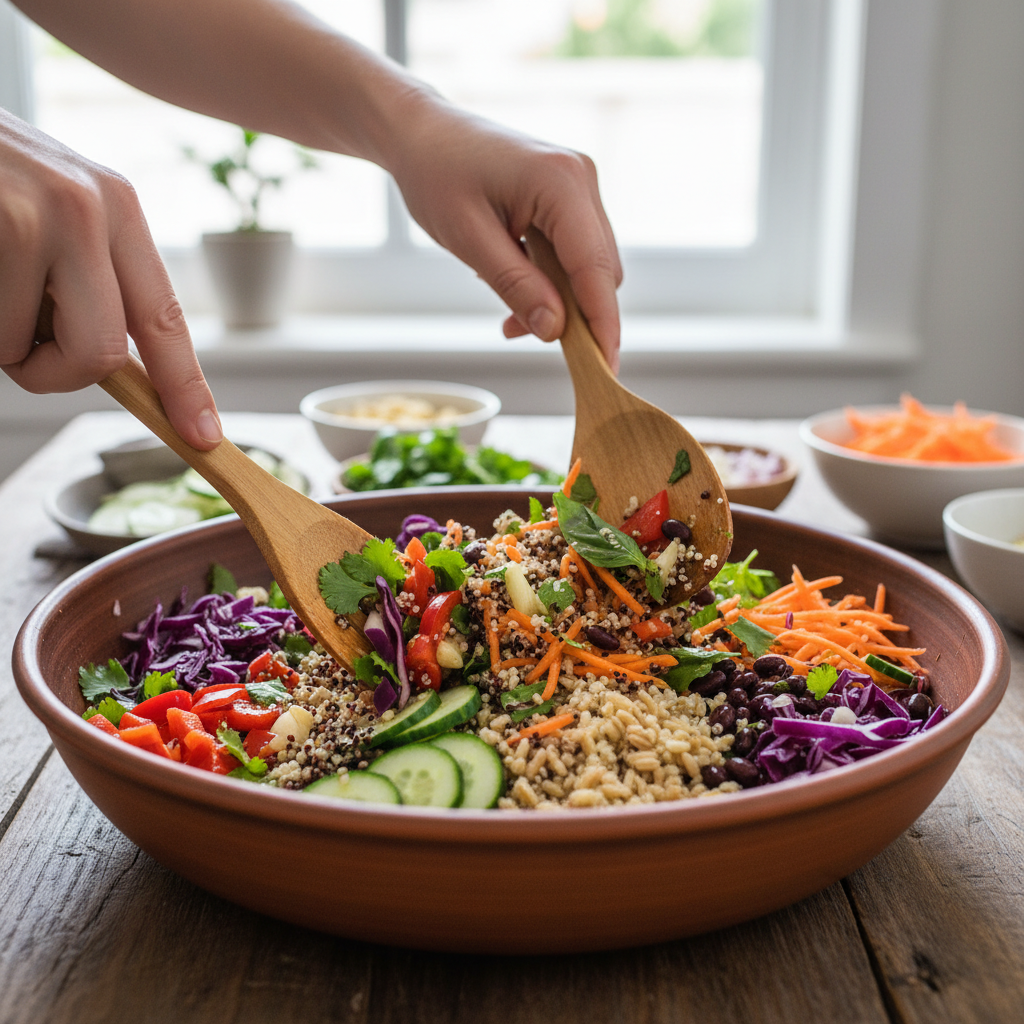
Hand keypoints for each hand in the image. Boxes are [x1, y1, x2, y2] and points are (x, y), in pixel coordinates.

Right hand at [0, 108, 221, 448]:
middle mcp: (90, 209)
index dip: (184, 385)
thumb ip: (90, 279)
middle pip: (101, 355)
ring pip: (26, 347)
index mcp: (119, 207)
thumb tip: (115, 366)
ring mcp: (39, 214)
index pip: (164, 318)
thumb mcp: (52, 208)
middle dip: (54, 374)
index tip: (203, 435)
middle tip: (19, 351)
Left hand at [386, 98, 622, 371]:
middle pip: (600, 271)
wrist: (420, 132)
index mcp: (561, 183)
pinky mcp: (568, 197)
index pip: (595, 269)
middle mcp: (581, 180)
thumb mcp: (469, 239)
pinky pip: (573, 254)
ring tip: (511, 320)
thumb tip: (554, 331)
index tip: (605, 370)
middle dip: (574, 316)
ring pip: (588, 267)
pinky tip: (517, 294)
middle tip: (525, 338)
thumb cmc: (436, 174)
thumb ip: (515, 286)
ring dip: (558, 301)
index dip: (602, 324)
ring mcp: (578, 187)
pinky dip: (551, 282)